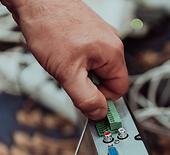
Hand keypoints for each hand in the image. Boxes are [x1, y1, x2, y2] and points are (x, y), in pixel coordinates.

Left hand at [0, 0, 128, 119]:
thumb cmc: (51, 26)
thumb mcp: (67, 72)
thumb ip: (85, 97)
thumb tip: (99, 113)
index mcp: (113, 54)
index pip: (119, 90)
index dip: (101, 99)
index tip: (86, 102)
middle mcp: (111, 44)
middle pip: (108, 79)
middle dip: (88, 84)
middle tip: (70, 77)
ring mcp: (101, 37)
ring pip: (96, 69)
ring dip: (81, 73)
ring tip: (64, 62)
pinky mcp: (89, 34)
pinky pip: (89, 57)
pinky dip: (76, 61)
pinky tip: (63, 54)